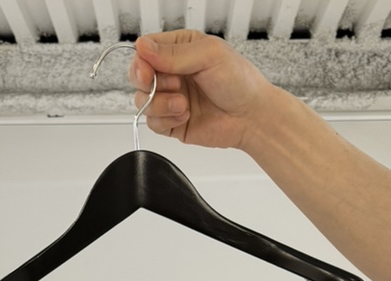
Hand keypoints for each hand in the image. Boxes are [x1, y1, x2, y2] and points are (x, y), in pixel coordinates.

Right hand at [129, 31, 274, 151]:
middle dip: (147, 83)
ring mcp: (170, 99)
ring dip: (160, 104)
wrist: (252, 116)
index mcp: (179, 50)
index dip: (141, 62)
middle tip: (171, 85)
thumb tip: (142, 47)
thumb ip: (173, 53)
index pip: (145, 51)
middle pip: (138, 77)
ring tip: (183, 104)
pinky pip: (153, 123)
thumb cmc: (239, 81)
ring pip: (142, 102)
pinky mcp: (172, 123)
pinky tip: (185, 115)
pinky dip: (166, 120)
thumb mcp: (208, 55)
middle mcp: (172, 73)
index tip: (148, 71)